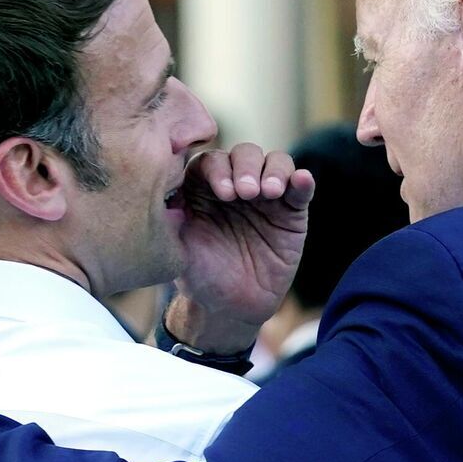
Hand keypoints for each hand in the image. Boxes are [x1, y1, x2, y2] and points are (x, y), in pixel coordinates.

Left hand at [170, 143, 317, 353]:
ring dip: (274, 170)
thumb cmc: (200, 274)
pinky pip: (301, 189)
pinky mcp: (292, 213)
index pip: (211, 161)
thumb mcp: (177, 248)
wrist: (230, 307)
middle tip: (246, 193)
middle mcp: (235, 184)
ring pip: (276, 163)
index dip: (217, 169)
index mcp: (203, 187)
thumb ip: (169, 219)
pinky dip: (303, 180)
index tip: (222, 192)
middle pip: (244, 154)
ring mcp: (266, 196)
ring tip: (269, 192)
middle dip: (246, 167)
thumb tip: (159, 192)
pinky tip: (301, 181)